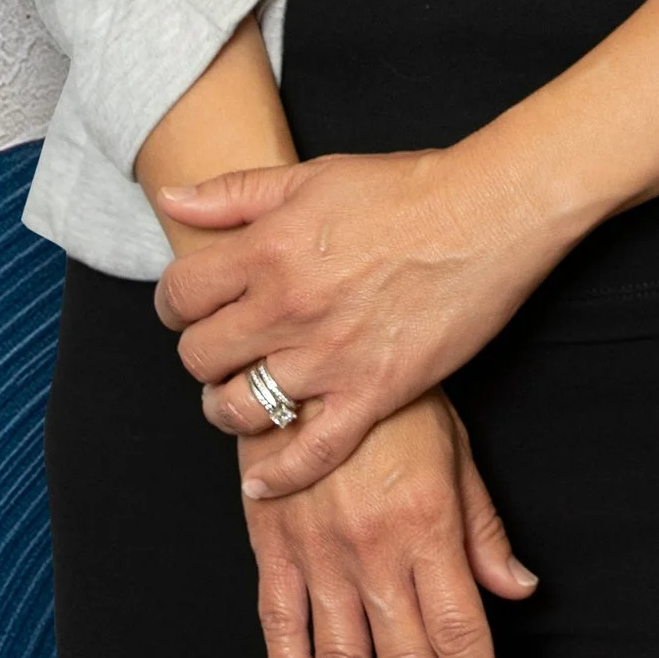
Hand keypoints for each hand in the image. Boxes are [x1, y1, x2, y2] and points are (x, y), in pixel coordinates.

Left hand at [156, 146, 565, 495]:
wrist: (486, 213)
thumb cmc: (403, 188)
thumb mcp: (311, 176)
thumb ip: (235, 192)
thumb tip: (172, 198)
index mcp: (269, 249)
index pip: (180, 295)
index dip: (175, 304)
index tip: (190, 308)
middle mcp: (288, 307)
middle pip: (200, 357)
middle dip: (200, 355)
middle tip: (221, 349)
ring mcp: (330, 357)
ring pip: (240, 410)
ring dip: (227, 409)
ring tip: (239, 397)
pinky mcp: (373, 393)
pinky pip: (310, 453)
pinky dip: (278, 476)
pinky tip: (260, 481)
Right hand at [242, 388, 535, 657]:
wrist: (309, 358)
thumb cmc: (394, 400)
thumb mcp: (456, 450)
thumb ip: (483, 529)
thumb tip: (518, 590)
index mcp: (427, 527)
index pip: (460, 636)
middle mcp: (373, 552)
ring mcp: (317, 554)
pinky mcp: (272, 547)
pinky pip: (280, 625)